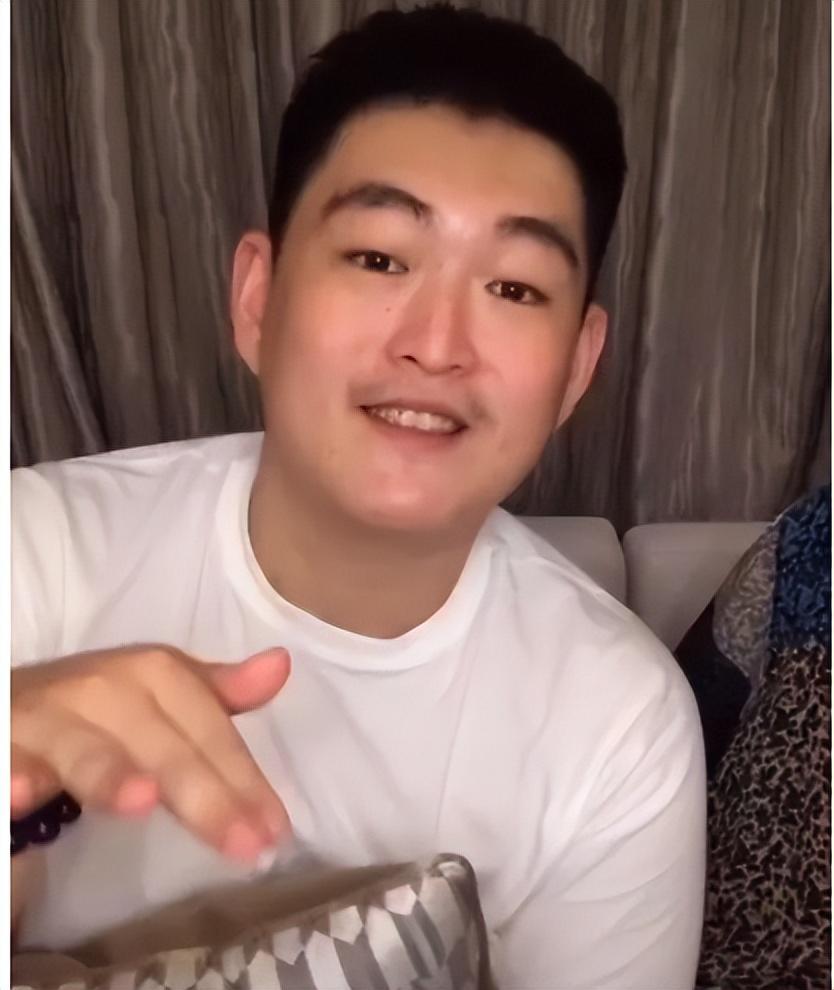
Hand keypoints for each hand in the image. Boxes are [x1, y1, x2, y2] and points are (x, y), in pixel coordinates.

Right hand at [11, 646, 291, 862]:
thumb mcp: (165, 695)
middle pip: (160, 743)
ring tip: (144, 801)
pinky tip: (24, 796)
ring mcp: (48, 717)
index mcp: (152, 672)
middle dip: (204, 794)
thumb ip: (220, 694)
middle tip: (247, 847)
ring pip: (84, 748)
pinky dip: (18, 777)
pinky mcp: (6, 743)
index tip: (275, 829)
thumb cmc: (105, 705)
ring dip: (110, 772)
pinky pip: (11, 762)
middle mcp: (103, 688)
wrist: (17, 702)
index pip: (207, 727)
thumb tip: (281, 665)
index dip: (242, 776)